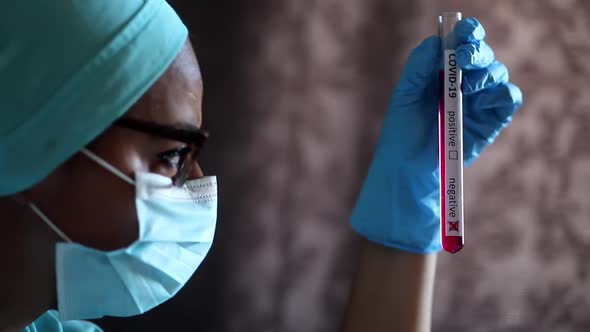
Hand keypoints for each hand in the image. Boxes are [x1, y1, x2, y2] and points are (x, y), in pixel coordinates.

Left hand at [350, 18, 522, 253]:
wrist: (408, 169)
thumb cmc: (402, 132)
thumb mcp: (405, 95)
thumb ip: (418, 66)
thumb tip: (437, 41)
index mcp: (442, 70)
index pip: (462, 42)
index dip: (468, 32)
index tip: (465, 32)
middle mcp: (463, 81)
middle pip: (483, 54)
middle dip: (477, 51)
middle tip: (465, 59)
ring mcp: (479, 100)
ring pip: (498, 73)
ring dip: (486, 73)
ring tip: (466, 87)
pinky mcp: (491, 120)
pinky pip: (509, 98)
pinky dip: (503, 93)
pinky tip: (484, 100)